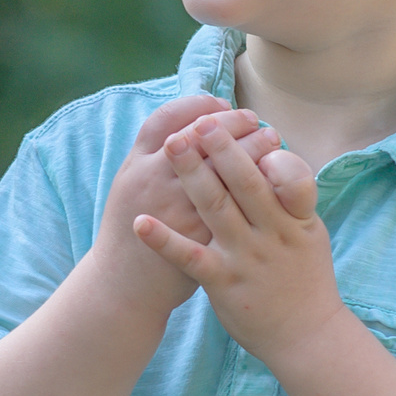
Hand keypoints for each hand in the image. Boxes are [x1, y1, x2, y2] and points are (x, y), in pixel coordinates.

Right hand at [91, 97, 281, 316]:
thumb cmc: (128, 235)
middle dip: (233, 123)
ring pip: (222, 167)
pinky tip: (271, 181)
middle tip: (255, 119)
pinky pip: (236, 207)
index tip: (223, 105)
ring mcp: (178, 210)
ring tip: (273, 140)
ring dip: (252, 149)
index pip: (171, 117)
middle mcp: (155, 180)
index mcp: (137, 164)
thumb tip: (189, 124)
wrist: (122, 289)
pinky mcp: (199, 239)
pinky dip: (257, 189)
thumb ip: (155, 155)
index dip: (201, 105)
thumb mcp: (131, 185)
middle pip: (201, 135)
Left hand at [135, 115, 342, 365]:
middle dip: (221, 146)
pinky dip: (164, 240)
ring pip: (215, 207)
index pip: (286, 173)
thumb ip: (292, 197)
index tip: (243, 121)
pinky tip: (142, 223)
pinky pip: (189, 257)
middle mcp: (272, 232)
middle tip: (201, 121)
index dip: (261, 148)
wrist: (306, 335)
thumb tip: (272, 154)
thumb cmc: (305, 278)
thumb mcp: (310, 232)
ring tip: (172, 146)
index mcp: (295, 217)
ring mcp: (246, 256)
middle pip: (244, 181)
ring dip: (191, 174)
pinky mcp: (223, 281)